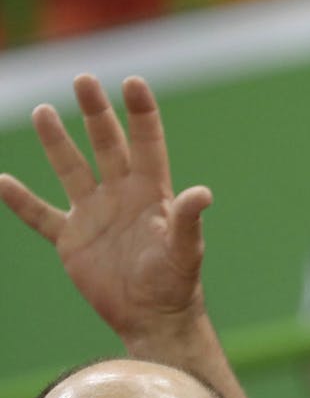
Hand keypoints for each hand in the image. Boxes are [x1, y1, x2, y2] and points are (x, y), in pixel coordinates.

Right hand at [0, 75, 211, 344]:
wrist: (153, 318)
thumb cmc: (176, 283)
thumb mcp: (185, 251)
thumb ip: (188, 221)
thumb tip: (202, 193)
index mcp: (152, 193)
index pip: (147, 144)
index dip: (141, 113)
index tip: (133, 82)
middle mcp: (121, 196)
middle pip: (106, 145)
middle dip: (96, 113)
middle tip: (84, 79)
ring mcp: (94, 215)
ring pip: (71, 169)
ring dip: (56, 142)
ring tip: (44, 110)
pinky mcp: (71, 239)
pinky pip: (40, 215)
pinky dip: (20, 201)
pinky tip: (2, 181)